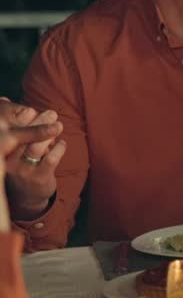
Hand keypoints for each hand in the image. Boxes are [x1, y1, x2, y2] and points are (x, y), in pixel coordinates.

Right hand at [2, 100, 65, 217]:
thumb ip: (12, 127)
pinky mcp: (38, 177)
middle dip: (38, 121)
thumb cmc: (20, 165)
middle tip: (51, 112)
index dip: (19, 118)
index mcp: (1, 151)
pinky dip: (59, 148)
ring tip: (59, 125)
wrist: (26, 198)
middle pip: (23, 136)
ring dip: (50, 133)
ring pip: (36, 146)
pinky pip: (51, 158)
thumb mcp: (12, 149)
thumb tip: (5, 100)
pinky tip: (62, 143)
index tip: (29, 109)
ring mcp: (23, 169)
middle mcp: (8, 160)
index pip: (8, 132)